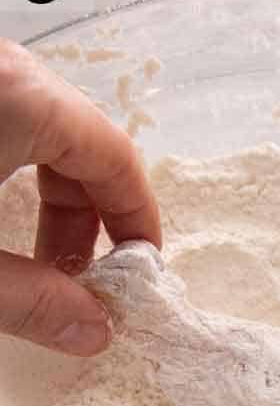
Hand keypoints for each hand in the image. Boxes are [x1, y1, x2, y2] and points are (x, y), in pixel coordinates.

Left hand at [0, 38, 160, 355]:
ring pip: (35, 131)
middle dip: (87, 220)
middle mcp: (4, 71)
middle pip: (78, 144)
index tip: (140, 274)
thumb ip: (30, 300)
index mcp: (20, 98)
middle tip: (80, 282)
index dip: (138, 222)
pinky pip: (1, 122)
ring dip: (46, 197)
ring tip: (32, 259)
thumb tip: (94, 335)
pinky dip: (8, 168)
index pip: (115, 158)